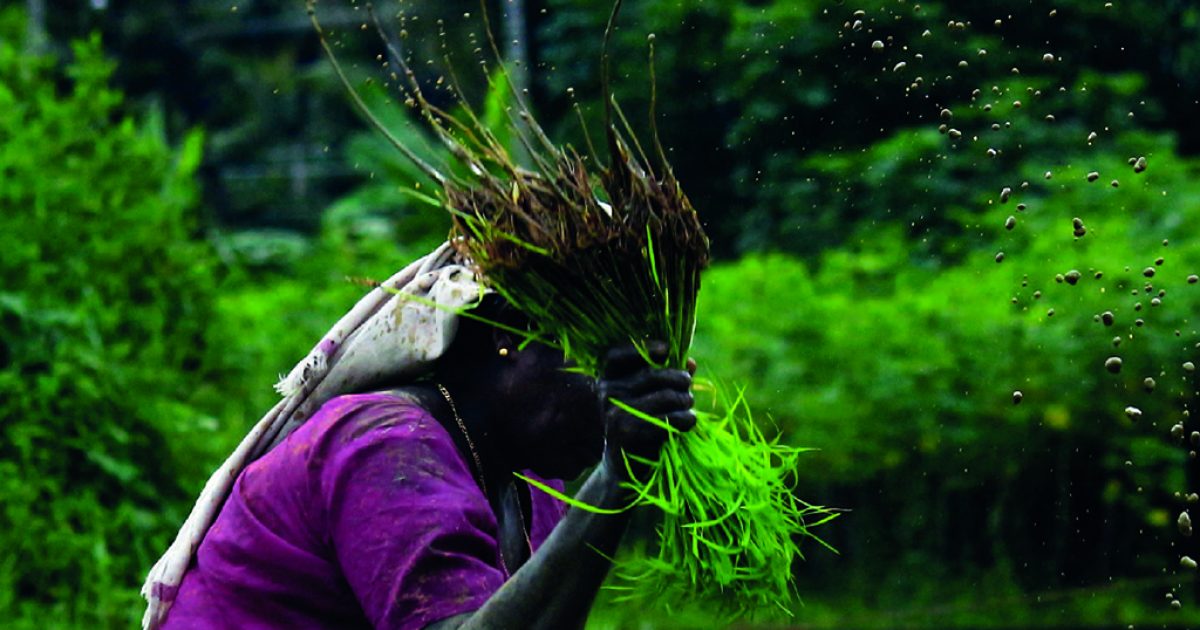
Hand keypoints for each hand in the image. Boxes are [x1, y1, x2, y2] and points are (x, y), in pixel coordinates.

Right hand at [598, 341, 695, 479]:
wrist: (625, 468)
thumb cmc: (641, 426)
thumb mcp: (647, 398)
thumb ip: (666, 377)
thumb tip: (690, 363)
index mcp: (608, 380)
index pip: (617, 355)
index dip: (642, 348)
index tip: (666, 349)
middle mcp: (608, 394)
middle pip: (653, 374)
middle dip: (680, 380)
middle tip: (689, 389)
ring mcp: (617, 414)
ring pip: (667, 396)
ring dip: (686, 401)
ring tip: (688, 407)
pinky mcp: (631, 435)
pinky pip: (670, 419)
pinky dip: (686, 419)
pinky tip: (688, 422)